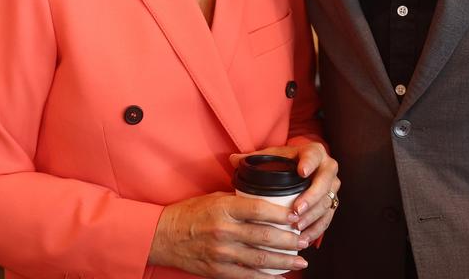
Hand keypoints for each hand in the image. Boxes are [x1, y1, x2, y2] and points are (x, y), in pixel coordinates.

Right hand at [149, 192, 307, 277]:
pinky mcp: (218, 270)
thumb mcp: (214, 198)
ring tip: (300, 262)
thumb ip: (240, 201)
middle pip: (265, 236)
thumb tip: (267, 201)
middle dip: (289, 241)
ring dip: (284, 262)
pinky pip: (247, 276)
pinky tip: (279, 278)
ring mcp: (221, 253)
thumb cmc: (190, 213)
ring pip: (260, 259)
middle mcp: (224, 231)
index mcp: (224, 208)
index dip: (282, 215)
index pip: (260, 210)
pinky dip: (265, 278)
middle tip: (304, 241)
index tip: (297, 216)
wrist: (163, 236)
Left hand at [232, 143, 340, 246]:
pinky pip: (328, 217)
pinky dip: (316, 229)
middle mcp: (327, 168)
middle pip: (325, 182)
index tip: (301, 172)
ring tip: (297, 228)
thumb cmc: (285, 162)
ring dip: (313, 217)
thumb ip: (254, 158)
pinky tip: (303, 238)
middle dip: (312, 197)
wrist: (303, 169)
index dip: (310, 163)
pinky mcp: (332, 203)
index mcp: (314, 152)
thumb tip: (233, 159)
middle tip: (296, 210)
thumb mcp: (272, 157)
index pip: (314, 155)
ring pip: (327, 202)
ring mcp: (332, 186)